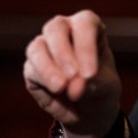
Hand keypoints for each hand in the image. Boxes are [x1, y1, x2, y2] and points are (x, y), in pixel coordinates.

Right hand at [24, 10, 121, 137]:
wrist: (89, 114)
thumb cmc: (102, 91)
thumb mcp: (107, 87)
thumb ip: (93, 82)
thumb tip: (75, 85)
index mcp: (88, 27)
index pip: (85, 23)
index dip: (86, 45)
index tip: (92, 74)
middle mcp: (64, 31)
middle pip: (56, 28)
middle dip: (65, 52)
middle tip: (76, 78)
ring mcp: (45, 47)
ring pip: (39, 46)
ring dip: (50, 66)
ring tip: (64, 87)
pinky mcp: (32, 68)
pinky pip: (31, 67)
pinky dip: (43, 78)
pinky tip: (57, 90)